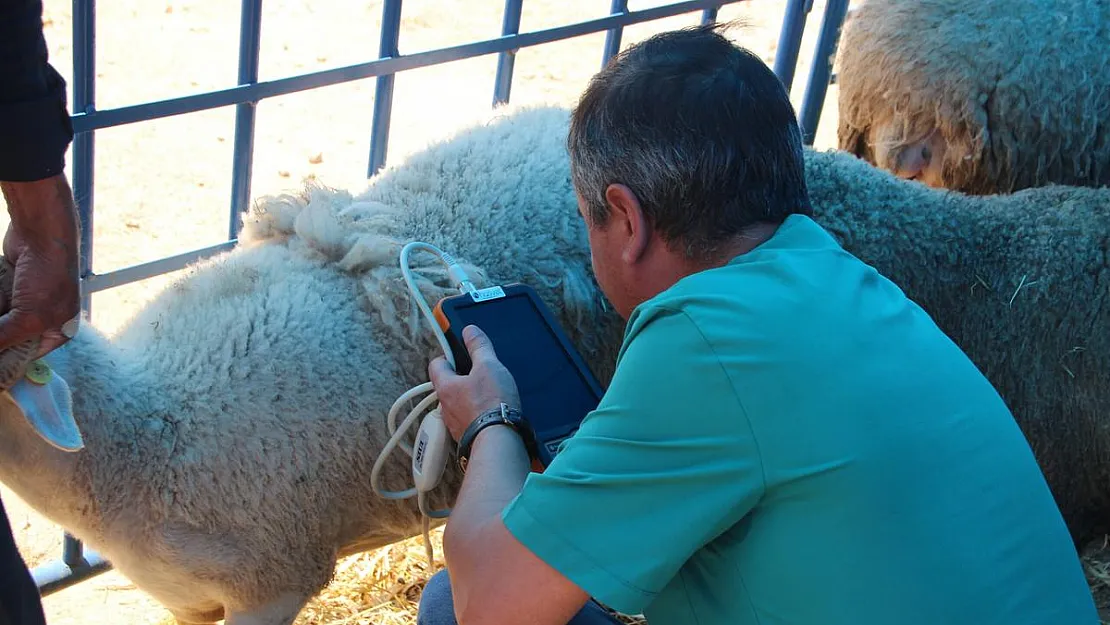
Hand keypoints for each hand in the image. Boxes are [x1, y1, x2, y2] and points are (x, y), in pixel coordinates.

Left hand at [0, 177, 80, 357]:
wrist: (42, 233)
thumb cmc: (50, 276)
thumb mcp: (28, 317)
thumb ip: (4, 339)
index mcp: (57, 332)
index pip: (26, 357)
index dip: (5, 362)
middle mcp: (41, 319)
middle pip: (9, 339)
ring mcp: (23, 302)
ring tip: (2, 300)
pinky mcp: (8, 287)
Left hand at [428, 325, 520, 441]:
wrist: (499, 441)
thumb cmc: (491, 404)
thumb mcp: (488, 366)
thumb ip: (478, 347)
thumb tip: (470, 331)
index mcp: (445, 386)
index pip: (436, 364)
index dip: (448, 356)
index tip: (462, 354)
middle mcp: (445, 407)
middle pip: (448, 385)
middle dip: (462, 379)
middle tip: (480, 375)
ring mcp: (455, 424)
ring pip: (458, 405)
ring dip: (470, 398)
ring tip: (490, 395)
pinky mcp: (467, 437)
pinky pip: (468, 421)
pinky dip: (477, 415)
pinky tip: (493, 413)